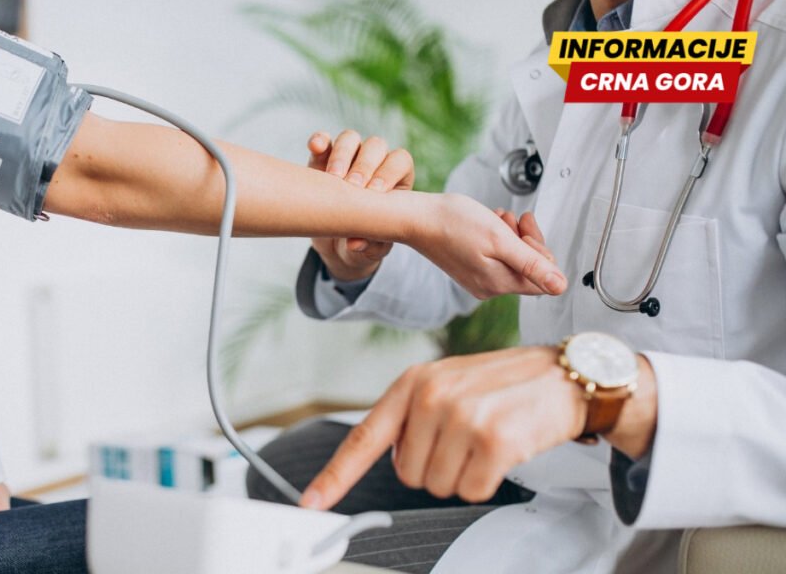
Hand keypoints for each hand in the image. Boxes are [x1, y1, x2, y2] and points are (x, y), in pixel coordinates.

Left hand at [299, 347, 656, 509]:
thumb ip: (410, 417)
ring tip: (485, 438)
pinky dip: (488, 480)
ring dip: (464, 474)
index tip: (313, 502)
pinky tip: (503, 449)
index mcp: (412, 383)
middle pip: (408, 475)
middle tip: (465, 438)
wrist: (564, 375)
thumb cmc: (502, 384)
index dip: (336, 476)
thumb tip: (388, 458)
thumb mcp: (447, 383)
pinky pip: (472, 490)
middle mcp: (431, 396)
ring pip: (439, 486)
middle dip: (436, 467)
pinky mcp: (493, 440)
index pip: (363, 437)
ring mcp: (462, 417)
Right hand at [307, 130, 414, 281]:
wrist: (336, 244)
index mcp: (396, 179)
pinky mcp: (322, 160)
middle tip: (353, 186)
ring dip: (342, 154)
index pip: (399, 162)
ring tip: (333, 177)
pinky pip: (322, 142)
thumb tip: (356, 244)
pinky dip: (319, 141)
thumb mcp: (370, 250)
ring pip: (350, 139)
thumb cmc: (363, 244)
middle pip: (375, 146)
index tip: (376, 194)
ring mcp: (348, 158)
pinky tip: (315, 147)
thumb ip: (369, 246)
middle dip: (365, 165)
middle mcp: (374, 162)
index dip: (390, 173)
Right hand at [400, 193, 566, 297]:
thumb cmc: (453, 224)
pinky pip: (495, 258)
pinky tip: (487, 224)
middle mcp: (489, 287)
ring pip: (512, 260)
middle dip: (525, 240)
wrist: (417, 219)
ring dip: (511, 235)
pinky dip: (496, 239)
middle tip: (512, 218)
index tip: (525, 225)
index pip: (542, 277)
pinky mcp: (469, 270)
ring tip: (497, 218)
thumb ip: (532, 265)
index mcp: (499, 283)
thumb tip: (560, 287)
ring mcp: (478, 280)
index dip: (540, 249)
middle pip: (528, 268)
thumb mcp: (500, 239)